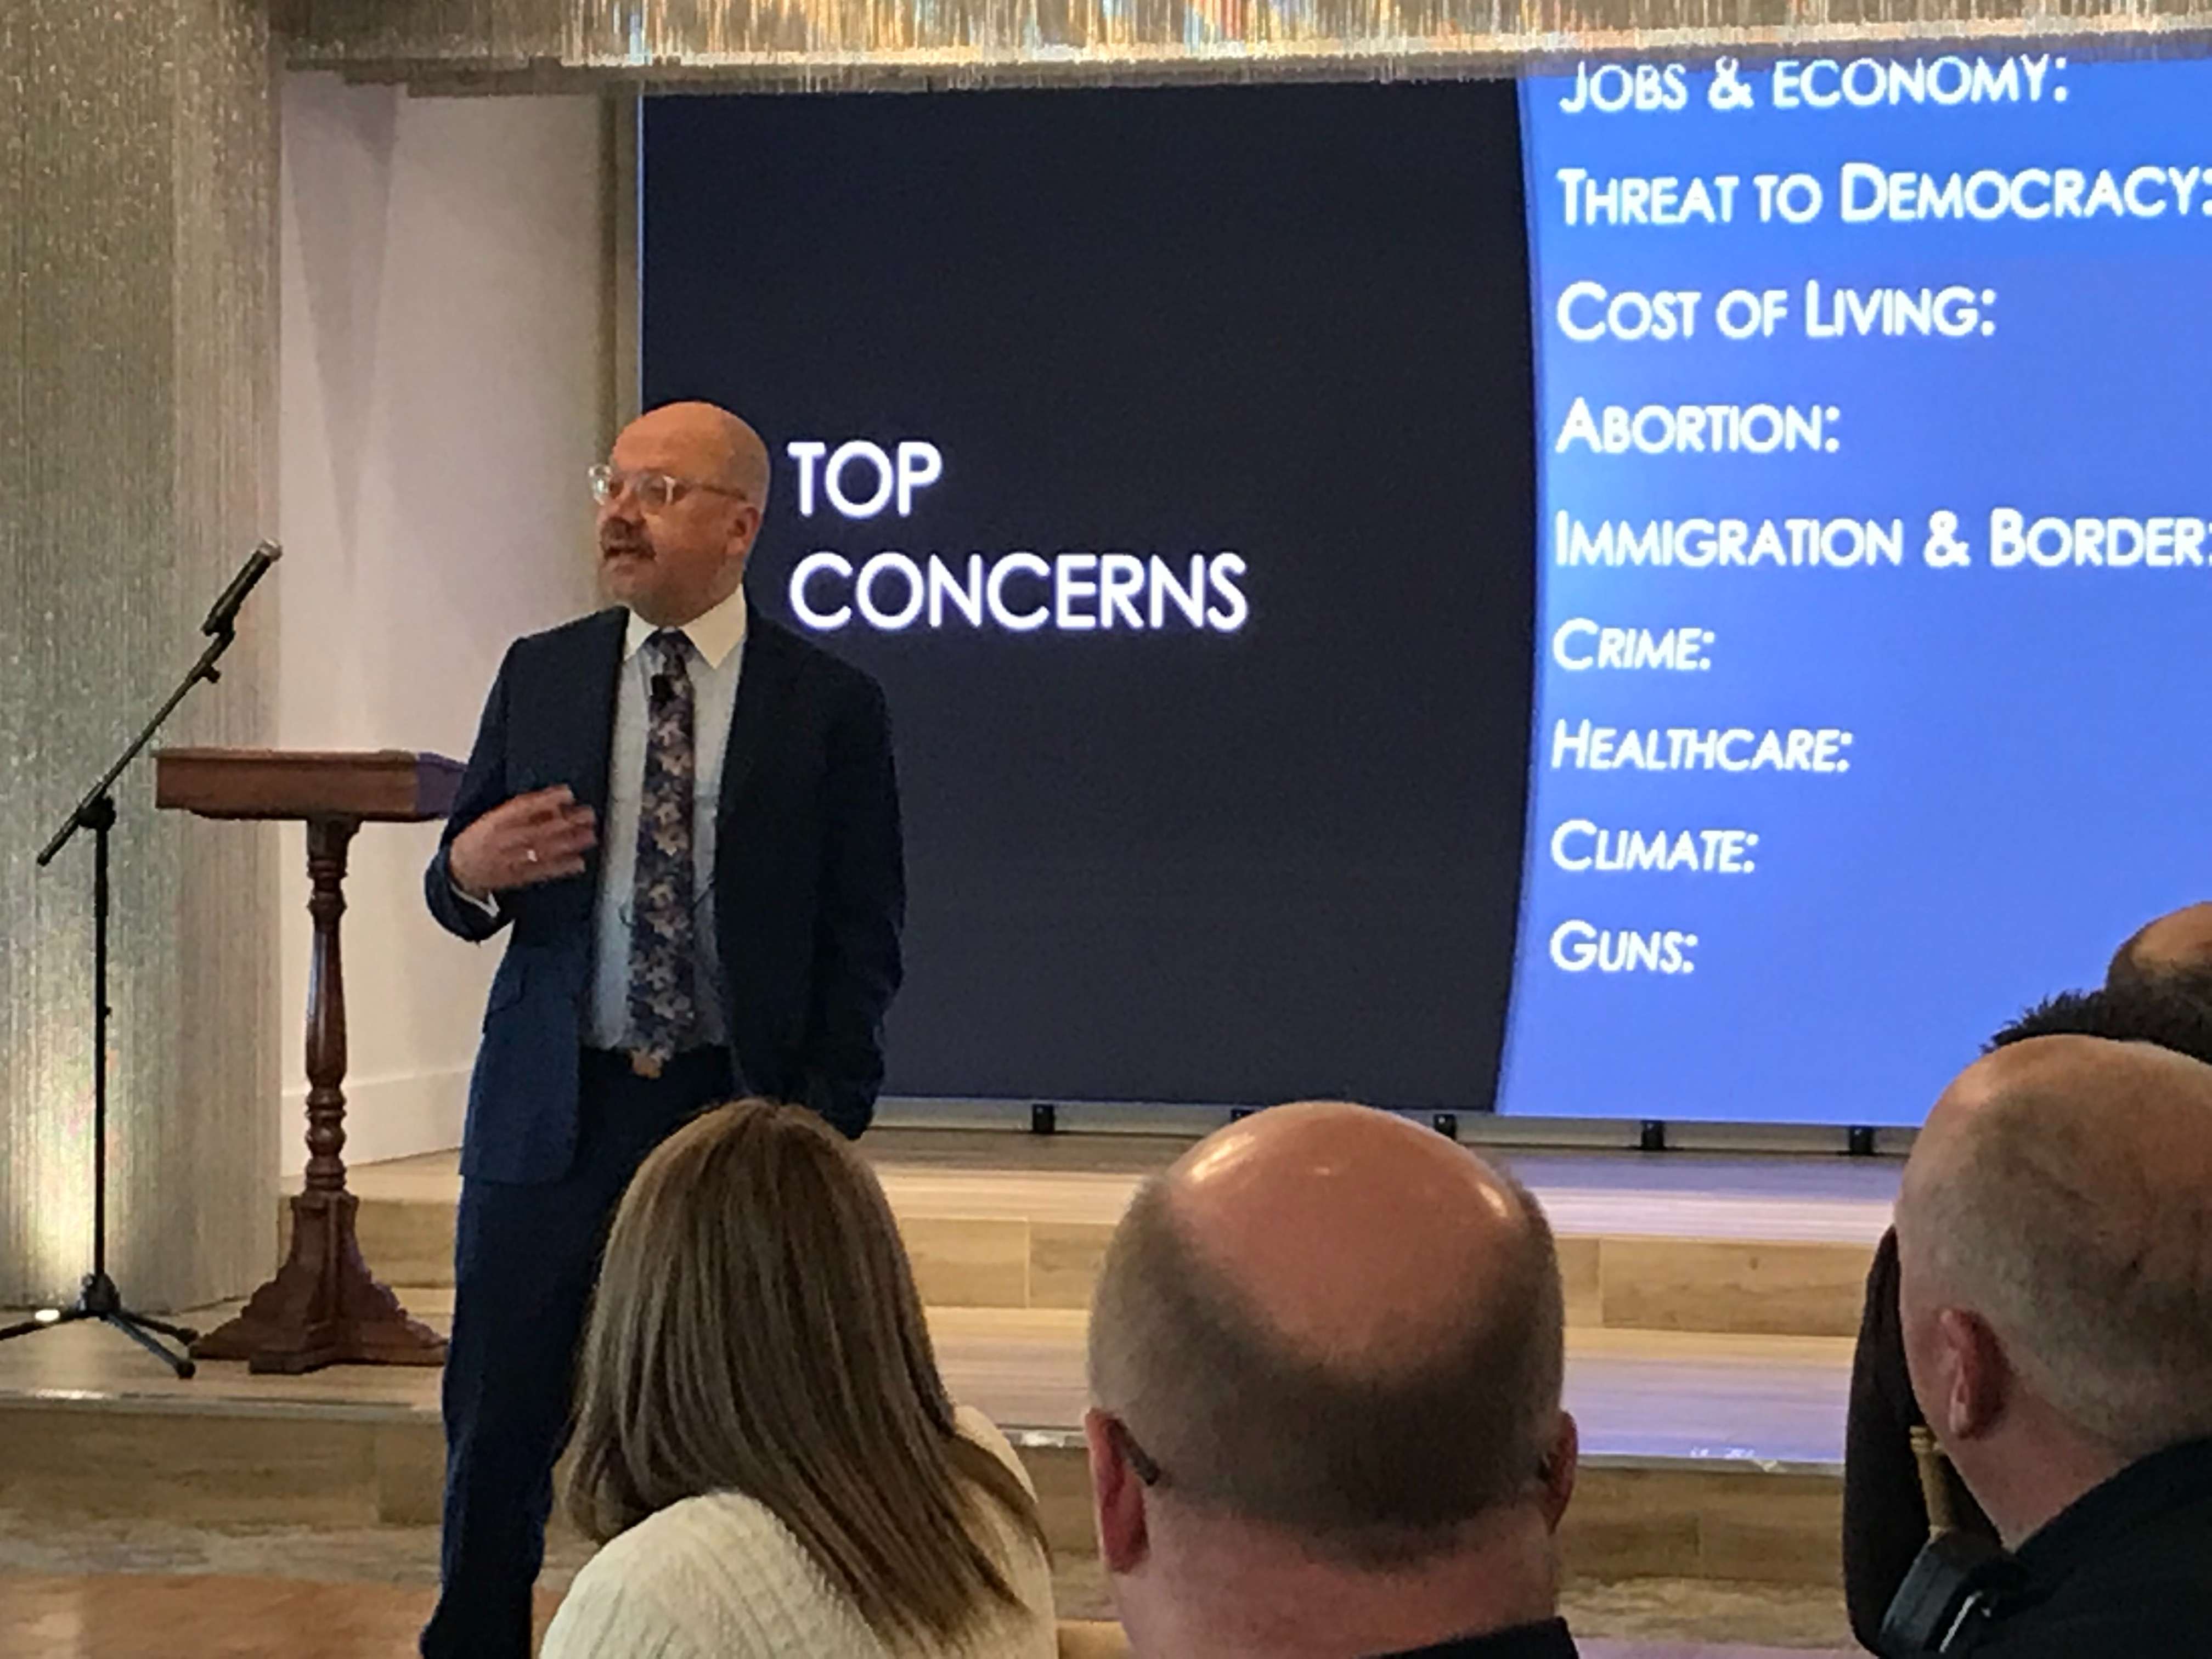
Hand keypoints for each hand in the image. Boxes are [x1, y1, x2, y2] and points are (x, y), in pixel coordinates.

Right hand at [449, 786, 597, 895]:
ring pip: (542, 851)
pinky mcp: (517, 878)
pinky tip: (578, 863)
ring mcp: (510, 860)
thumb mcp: (493, 817)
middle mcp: (502, 840)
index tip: (568, 793)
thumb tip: (554, 801)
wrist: (461, 870)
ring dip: (569, 843)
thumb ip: (521, 810)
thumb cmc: (481, 838)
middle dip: (566, 822)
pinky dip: (561, 868)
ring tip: (590, 836)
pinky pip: (541, 872)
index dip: (546, 800)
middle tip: (588, 815)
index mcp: (494, 821)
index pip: (522, 807)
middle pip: (537, 829)